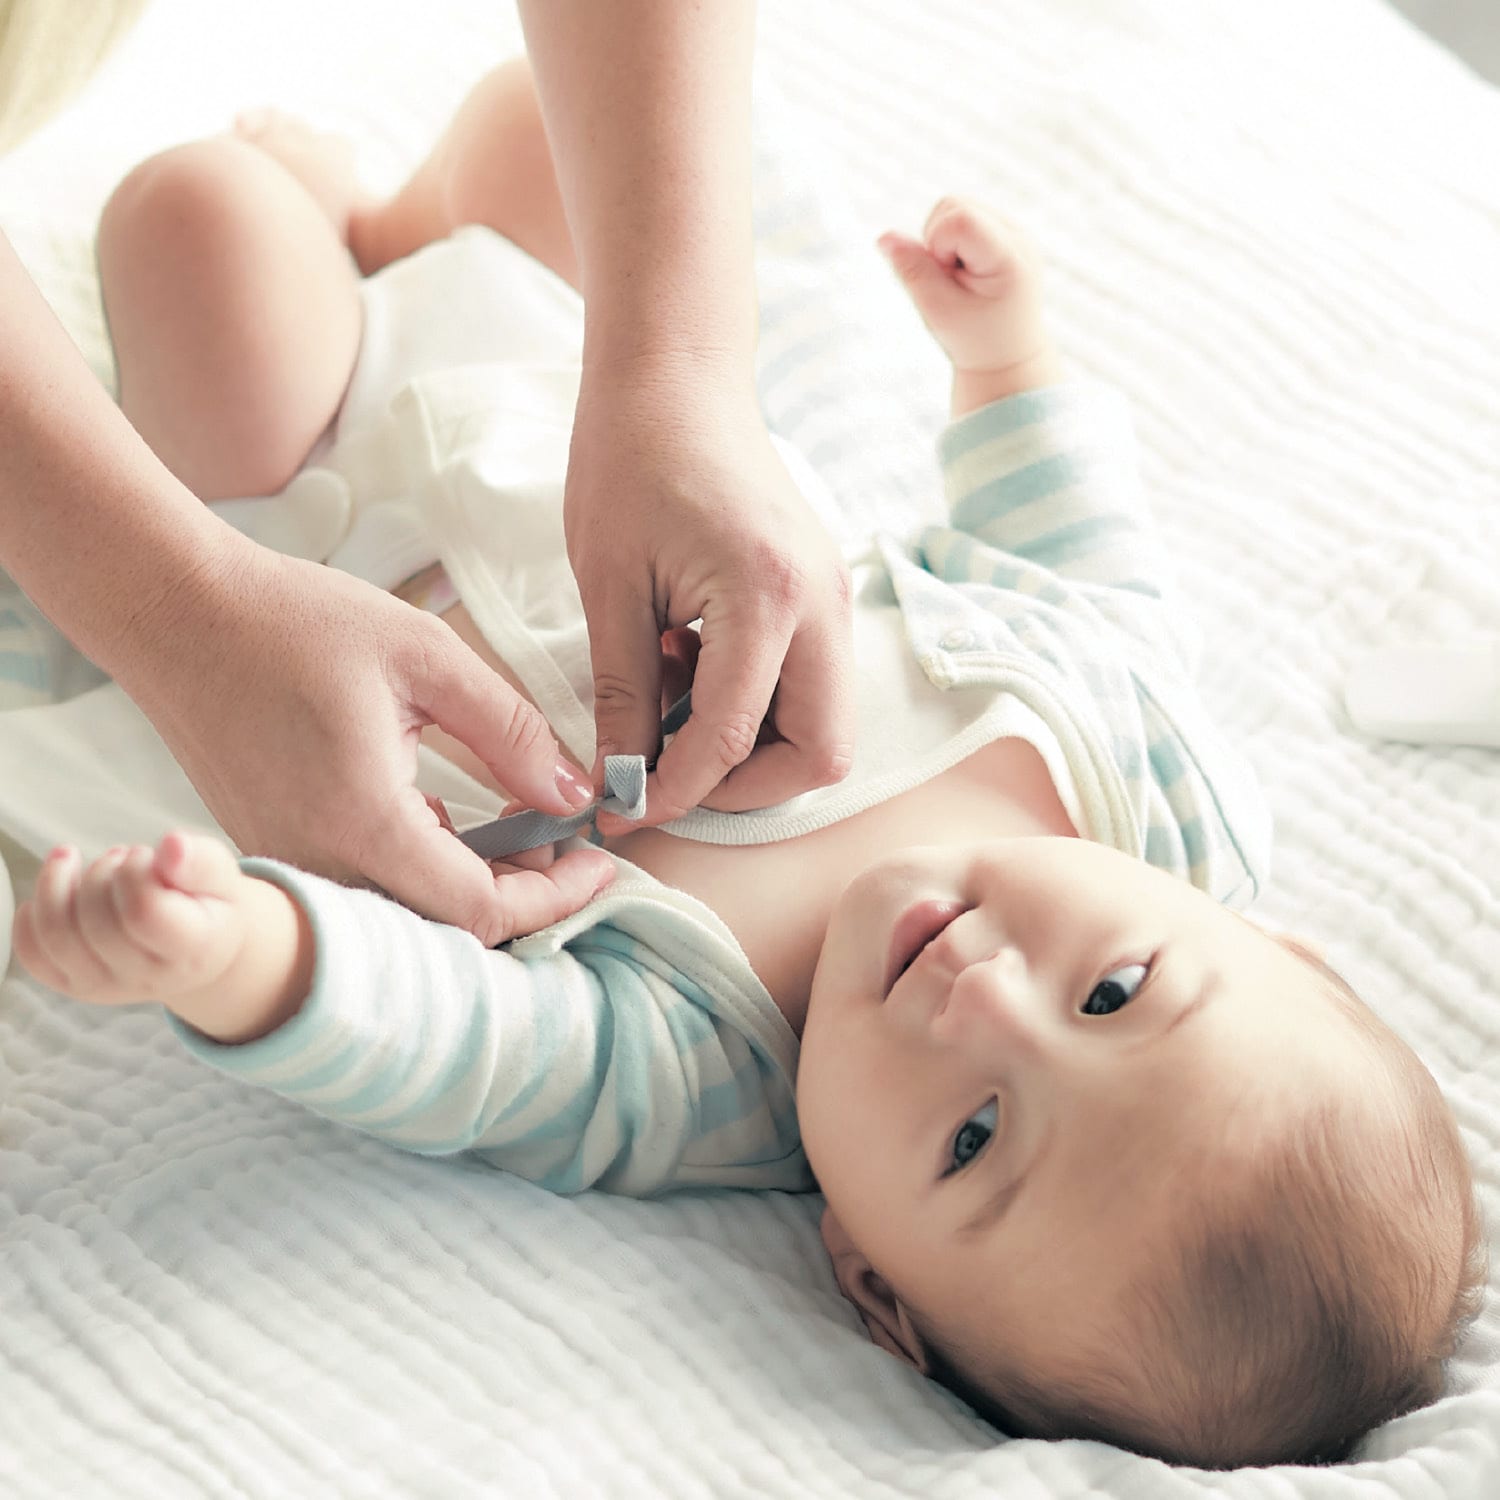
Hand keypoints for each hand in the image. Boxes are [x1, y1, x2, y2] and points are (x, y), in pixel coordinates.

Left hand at [12, 833, 299, 1041]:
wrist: (199, 951)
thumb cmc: (210, 906)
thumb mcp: (224, 878)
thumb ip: (203, 861)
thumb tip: (172, 846)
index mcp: (192, 950)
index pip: (144, 911)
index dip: (137, 871)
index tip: (152, 855)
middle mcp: (147, 978)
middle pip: (97, 920)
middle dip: (105, 871)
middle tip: (128, 858)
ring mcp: (106, 986)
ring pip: (57, 934)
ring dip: (60, 883)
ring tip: (90, 864)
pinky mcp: (74, 985)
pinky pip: (32, 953)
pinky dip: (32, 915)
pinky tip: (60, 888)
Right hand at [117, 540, 611, 946]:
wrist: (175, 612)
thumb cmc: (295, 621)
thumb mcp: (428, 659)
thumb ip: (512, 731)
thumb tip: (574, 794)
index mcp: (362, 822)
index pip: (479, 910)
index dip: (554, 899)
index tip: (599, 862)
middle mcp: (318, 864)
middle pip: (445, 928)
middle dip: (521, 898)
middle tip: (567, 844)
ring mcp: (290, 866)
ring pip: (406, 915)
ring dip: (473, 885)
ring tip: (527, 829)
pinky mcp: (277, 851)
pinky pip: (366, 888)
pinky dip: (424, 870)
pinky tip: (456, 821)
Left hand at [564, 361, 854, 825]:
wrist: (677, 375)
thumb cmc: (631, 458)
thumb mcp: (609, 585)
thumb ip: (622, 694)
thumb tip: (619, 780)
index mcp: (769, 596)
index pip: (733, 740)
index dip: (673, 791)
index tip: (621, 810)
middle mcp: (823, 605)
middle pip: (818, 754)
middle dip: (741, 787)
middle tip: (663, 775)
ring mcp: (833, 599)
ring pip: (821, 727)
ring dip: (749, 746)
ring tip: (668, 700)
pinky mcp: (822, 595)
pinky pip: (807, 685)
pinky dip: (754, 704)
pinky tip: (689, 663)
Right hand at [878, 196, 1060, 407]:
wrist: (1008, 358)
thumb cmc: (974, 340)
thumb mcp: (938, 310)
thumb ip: (912, 270)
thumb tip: (884, 236)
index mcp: (1009, 257)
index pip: (959, 218)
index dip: (937, 244)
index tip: (947, 278)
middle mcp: (1019, 236)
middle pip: (955, 205)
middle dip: (936, 241)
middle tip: (951, 282)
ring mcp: (1015, 231)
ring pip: (957, 207)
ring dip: (942, 241)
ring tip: (958, 278)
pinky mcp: (1006, 233)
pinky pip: (965, 217)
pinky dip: (952, 243)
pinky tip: (965, 272)